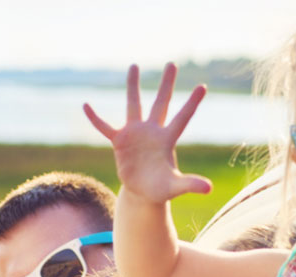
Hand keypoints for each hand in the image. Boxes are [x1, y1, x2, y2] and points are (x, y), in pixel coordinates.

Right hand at [84, 63, 211, 203]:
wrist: (143, 192)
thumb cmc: (161, 188)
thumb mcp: (175, 187)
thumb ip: (190, 184)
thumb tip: (209, 189)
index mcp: (167, 140)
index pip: (182, 117)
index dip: (192, 103)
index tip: (203, 87)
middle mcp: (152, 131)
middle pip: (161, 103)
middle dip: (166, 84)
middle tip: (172, 63)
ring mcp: (135, 134)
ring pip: (134, 105)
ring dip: (133, 86)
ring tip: (134, 65)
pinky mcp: (120, 141)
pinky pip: (105, 127)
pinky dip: (95, 118)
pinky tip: (86, 105)